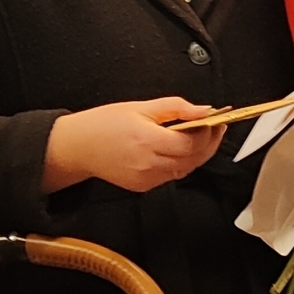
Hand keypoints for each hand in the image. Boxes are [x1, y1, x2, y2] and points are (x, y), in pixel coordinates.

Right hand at [42, 97, 224, 193]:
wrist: (77, 147)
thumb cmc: (104, 124)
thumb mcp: (141, 106)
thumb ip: (176, 107)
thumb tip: (203, 110)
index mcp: (147, 140)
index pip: (191, 143)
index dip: (208, 133)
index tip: (216, 120)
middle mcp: (148, 163)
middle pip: (192, 159)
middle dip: (209, 144)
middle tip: (216, 128)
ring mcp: (145, 178)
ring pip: (185, 170)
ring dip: (197, 155)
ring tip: (202, 136)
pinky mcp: (142, 187)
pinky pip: (171, 176)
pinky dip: (181, 163)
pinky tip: (181, 149)